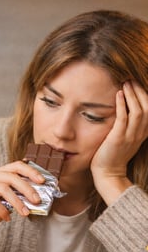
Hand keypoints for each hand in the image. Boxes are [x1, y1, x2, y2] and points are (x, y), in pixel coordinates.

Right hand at [0, 161, 44, 235]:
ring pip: (3, 188)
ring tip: (25, 213)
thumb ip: (18, 195)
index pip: (16, 166)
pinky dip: (3, 210)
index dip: (30, 171)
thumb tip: (37, 195)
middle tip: (37, 200)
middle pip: (11, 176)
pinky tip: (7, 218)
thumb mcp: (7, 202)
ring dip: (17, 202)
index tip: (42, 181)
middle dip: (27, 188)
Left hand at [91, 81, 147, 202]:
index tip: (136, 84)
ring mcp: (130, 136)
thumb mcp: (126, 139)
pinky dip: (122, 105)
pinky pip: (123, 118)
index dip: (144, 95)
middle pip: (147, 107)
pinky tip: (118, 94)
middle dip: (140, 91)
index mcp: (143, 133)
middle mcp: (140, 133)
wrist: (107, 173)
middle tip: (131, 79)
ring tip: (126, 83)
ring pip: (138, 111)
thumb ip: (128, 126)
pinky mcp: (118, 138)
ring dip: (132, 95)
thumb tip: (123, 110)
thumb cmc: (112, 155)